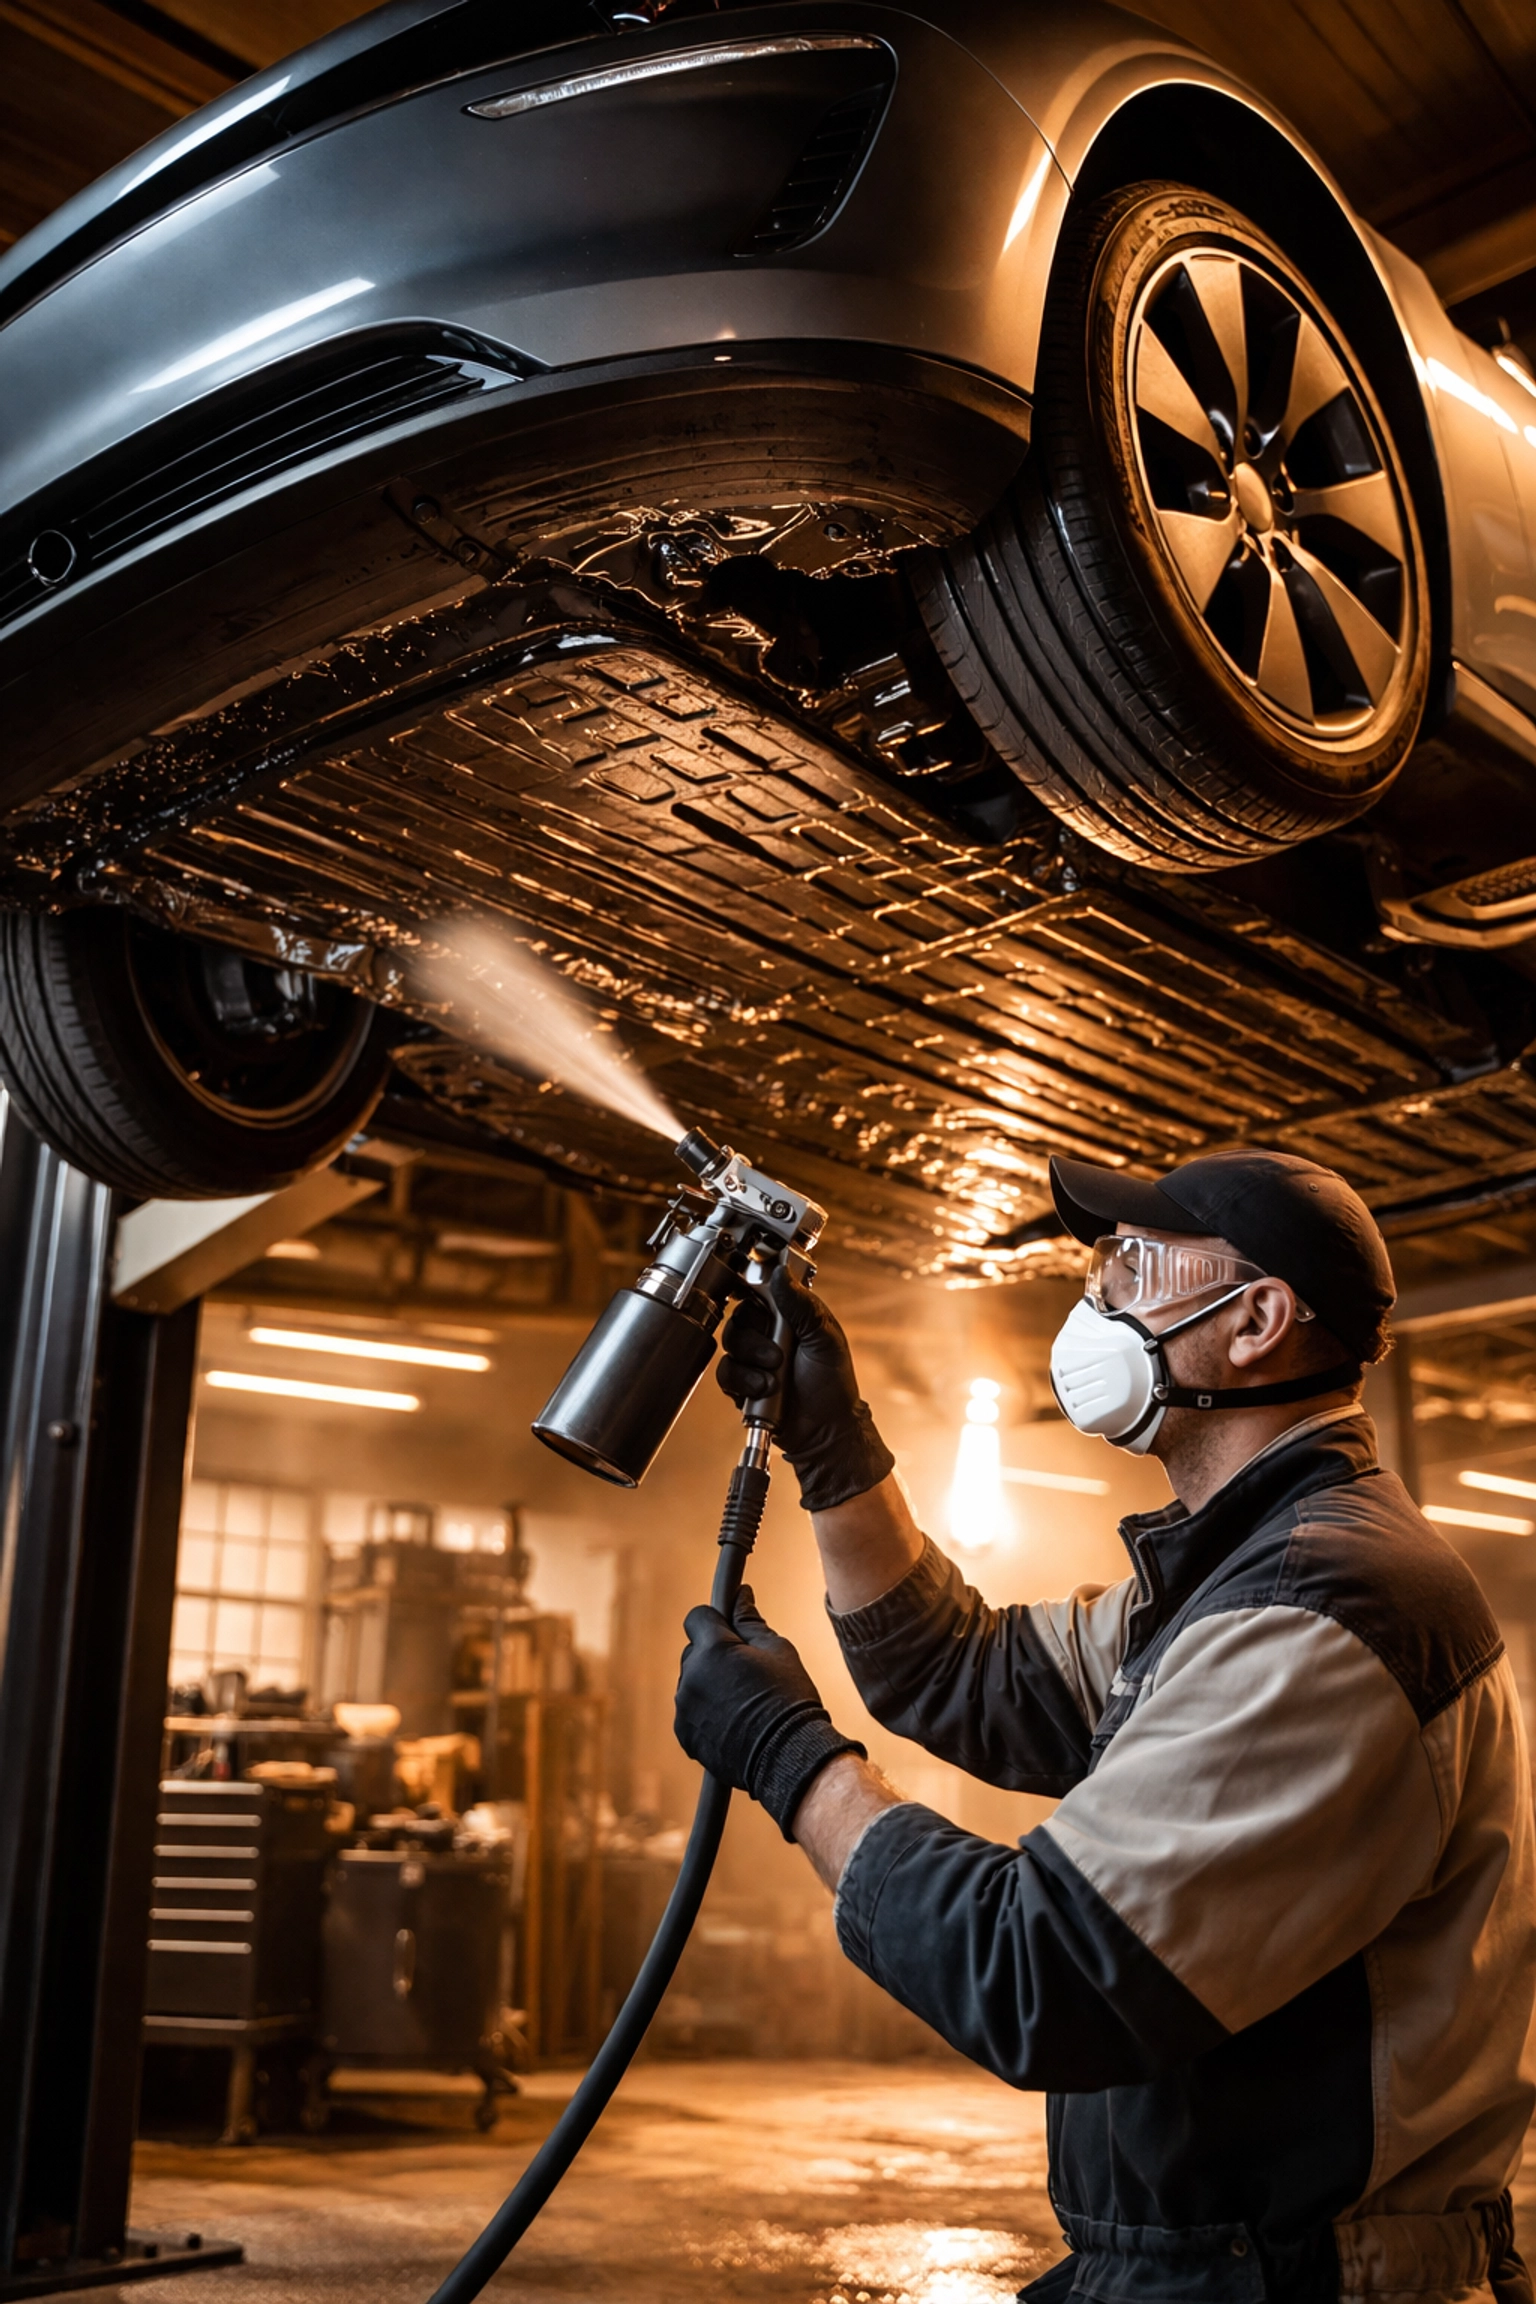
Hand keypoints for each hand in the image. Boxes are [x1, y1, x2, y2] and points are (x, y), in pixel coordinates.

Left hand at [673, 1587, 864, 1837]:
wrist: (788, 1757)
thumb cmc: (788, 1699)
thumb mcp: (777, 1650)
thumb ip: (751, 1621)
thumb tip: (740, 1595)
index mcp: (713, 1649)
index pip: (697, 1617)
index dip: (715, 1621)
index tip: (731, 1631)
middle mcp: (691, 1676)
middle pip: (694, 1652)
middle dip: (713, 1656)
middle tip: (746, 1673)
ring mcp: (684, 1708)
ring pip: (691, 1683)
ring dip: (709, 1685)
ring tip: (743, 1704)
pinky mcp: (685, 1735)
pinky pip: (689, 1712)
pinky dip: (705, 1714)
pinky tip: (733, 1724)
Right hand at [717, 1266, 894, 1512]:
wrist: (825, 1431)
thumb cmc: (833, 1386)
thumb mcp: (825, 1339)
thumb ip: (802, 1305)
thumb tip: (781, 1274)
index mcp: (792, 1316)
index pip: (761, 1292)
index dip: (752, 1294)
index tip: (752, 1301)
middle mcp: (770, 1333)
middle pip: (739, 1319)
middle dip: (754, 1340)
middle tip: (777, 1357)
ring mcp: (755, 1358)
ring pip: (730, 1345)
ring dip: (750, 1365)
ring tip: (773, 1380)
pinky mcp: (743, 1382)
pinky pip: (726, 1373)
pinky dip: (741, 1382)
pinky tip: (762, 1390)